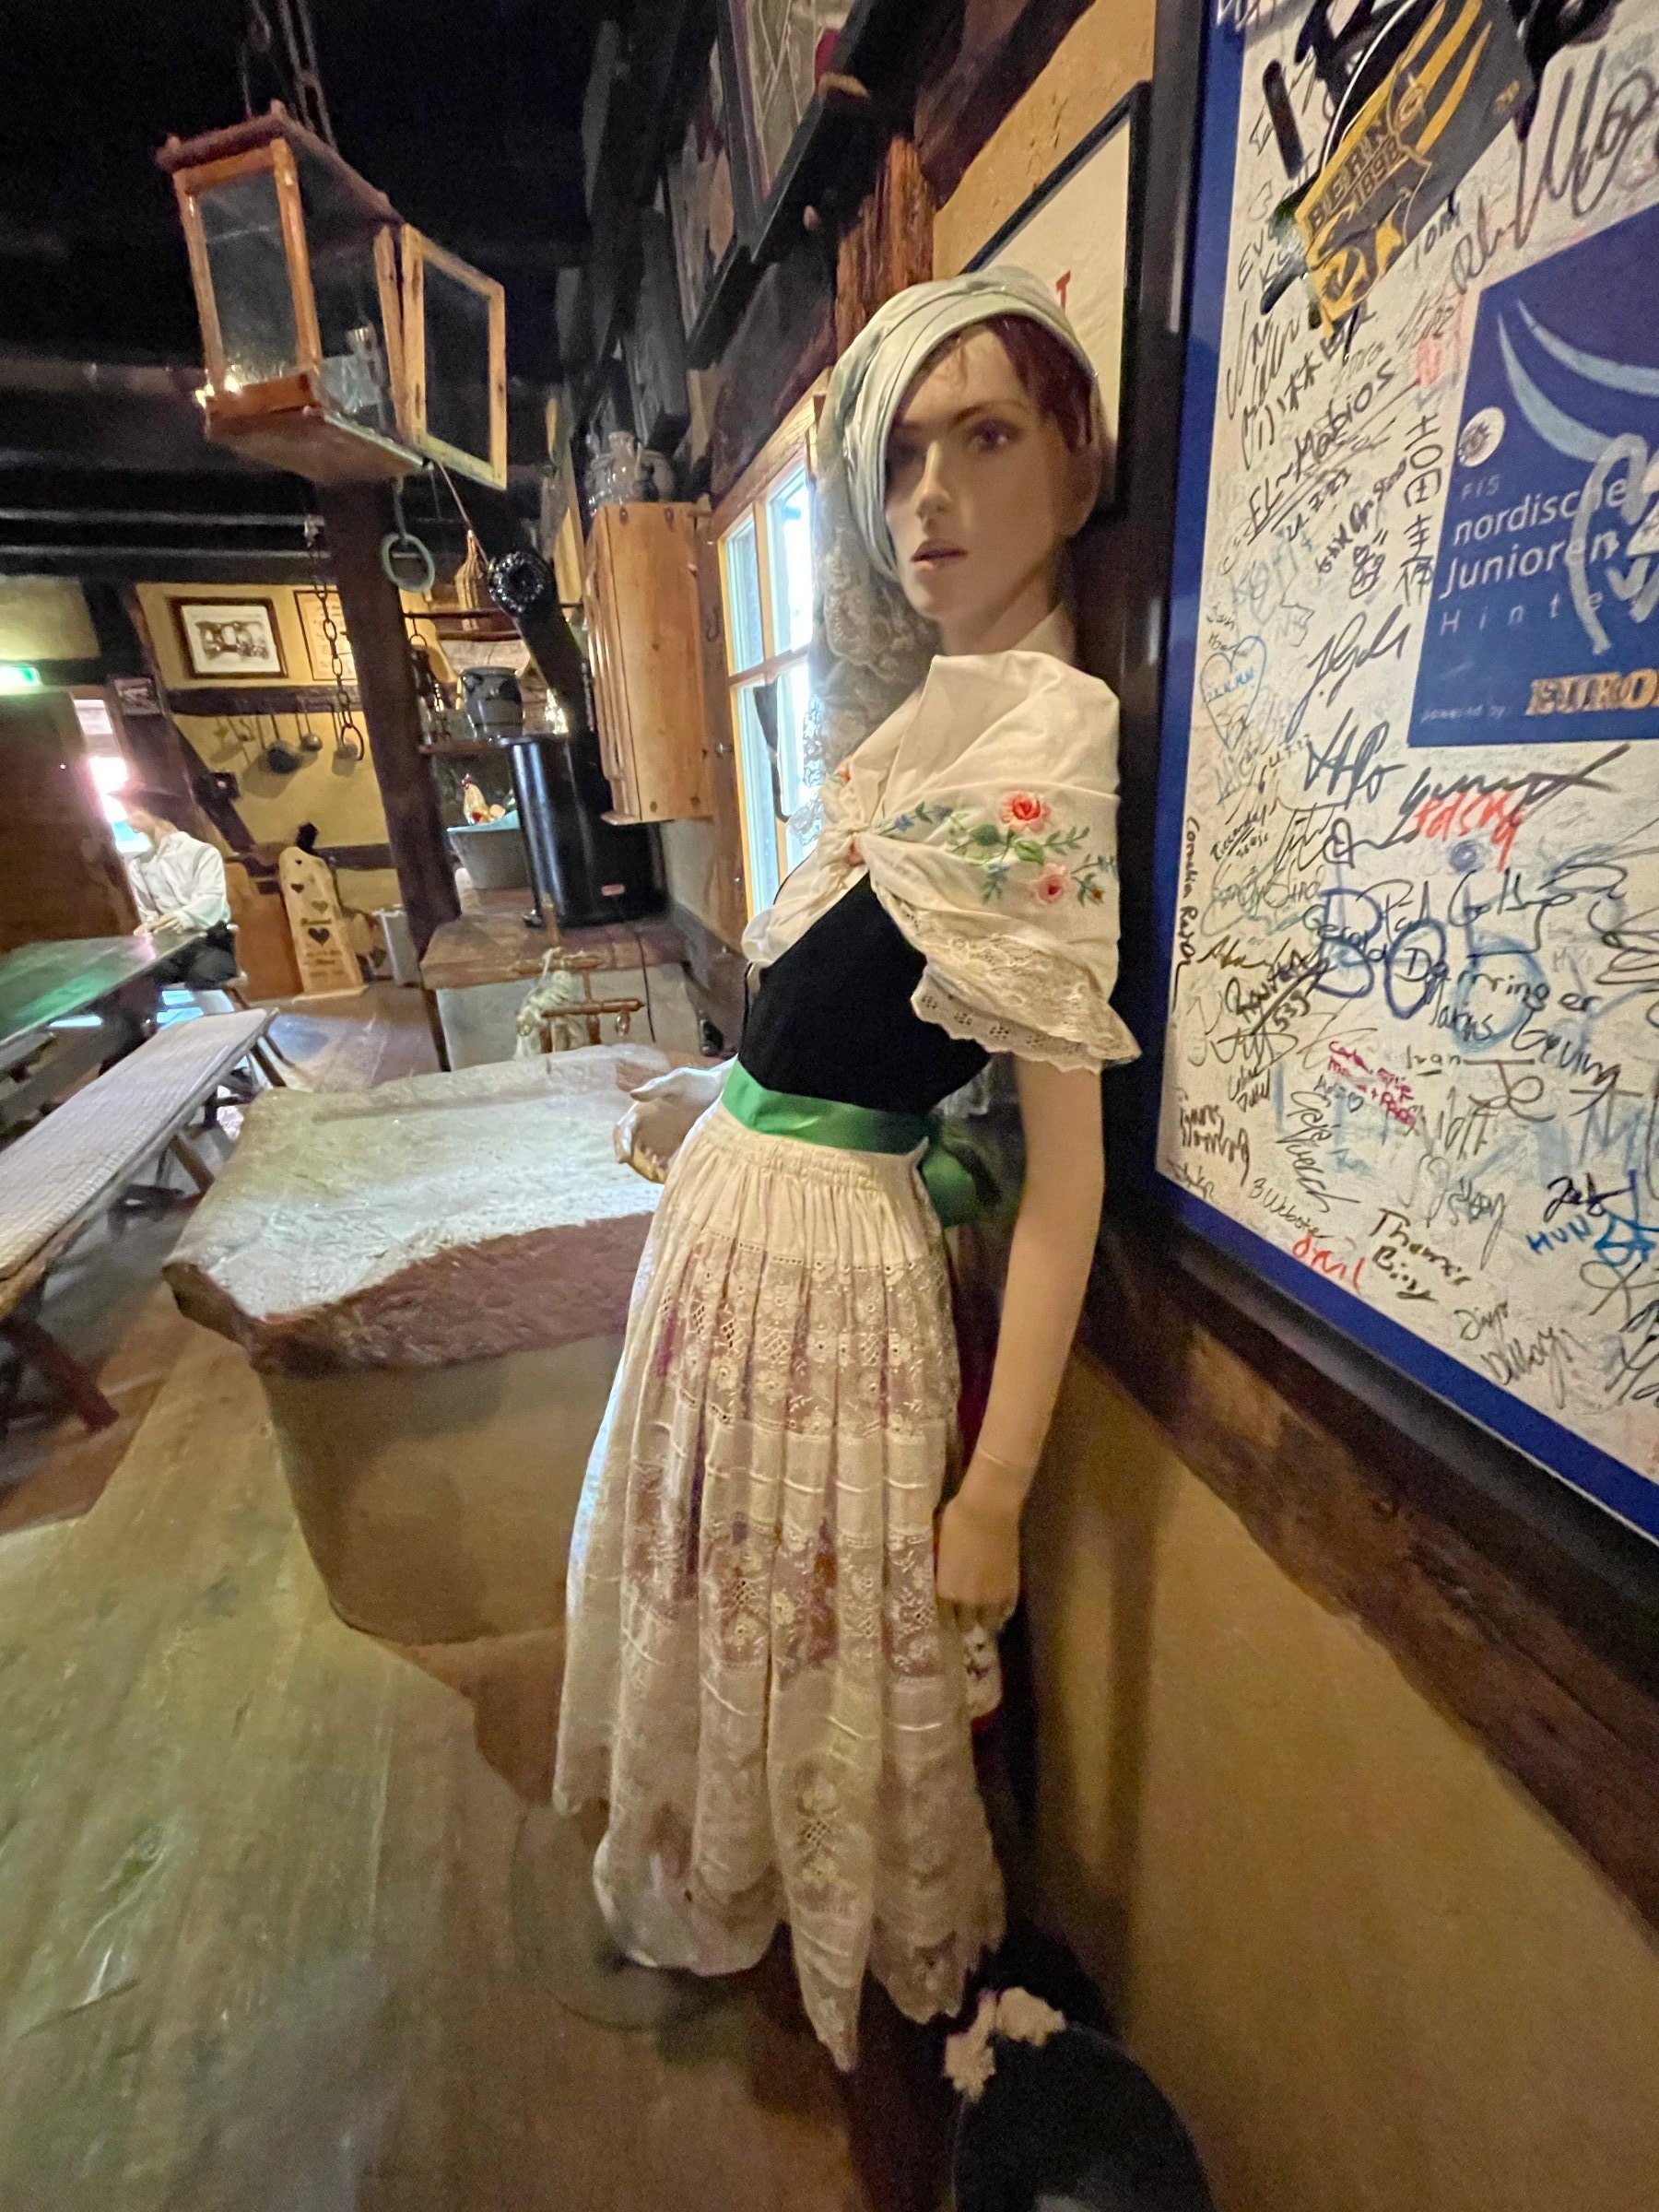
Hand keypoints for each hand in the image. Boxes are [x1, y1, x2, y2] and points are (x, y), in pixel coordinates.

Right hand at [613, 1061, 728, 1182]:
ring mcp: (660, 1138)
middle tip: (645, 1173)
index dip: (620, 1144)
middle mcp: (647, 1126)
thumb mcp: (678, 1081)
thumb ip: (656, 1088)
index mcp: (642, 1110)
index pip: (623, 1130)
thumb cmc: (698, 1082)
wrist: (721, 1092)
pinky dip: (662, 1172)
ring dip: (647, 1170)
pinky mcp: (674, 1147)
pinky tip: (668, 1178)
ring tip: (657, 1178)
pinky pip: (662, 1163)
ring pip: (645, 1159)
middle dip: (634, 1163)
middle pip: (631, 1149)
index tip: (623, 1159)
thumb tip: (632, 1094)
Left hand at [935, 1486, 1020, 1622]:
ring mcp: (993, 1596)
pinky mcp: (1012, 1587)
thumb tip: (937, 1575)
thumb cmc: (955, 1520)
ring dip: (984, 1620)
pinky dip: (1002, 1611)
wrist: (989, 1509)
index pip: (943, 1618)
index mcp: (946, 1590)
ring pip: (989, 1623)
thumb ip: (939, 1568)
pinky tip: (999, 1607)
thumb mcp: (937, 1546)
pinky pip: (1007, 1610)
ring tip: (982, 1615)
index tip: (944, 1617)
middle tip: (962, 1617)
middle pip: (965, 1625)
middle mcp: (969, 1600)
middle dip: (963, 1623)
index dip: (943, 1619)